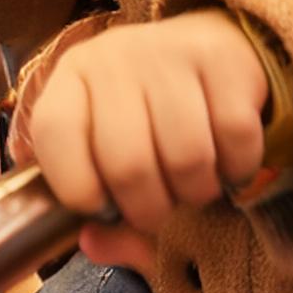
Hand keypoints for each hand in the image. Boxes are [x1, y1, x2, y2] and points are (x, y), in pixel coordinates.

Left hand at [21, 10, 269, 270]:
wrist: (209, 49)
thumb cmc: (149, 115)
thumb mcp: (107, 153)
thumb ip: (98, 208)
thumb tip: (92, 242)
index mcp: (72, 79)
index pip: (55, 134)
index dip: (78, 190)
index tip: (103, 206)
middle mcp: (116, 58)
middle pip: (128, 164)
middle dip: (150, 210)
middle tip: (161, 206)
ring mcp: (172, 51)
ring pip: (187, 157)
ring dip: (196, 192)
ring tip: (194, 184)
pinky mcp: (225, 55)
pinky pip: (235, 136)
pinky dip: (237, 167)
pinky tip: (228, 162)